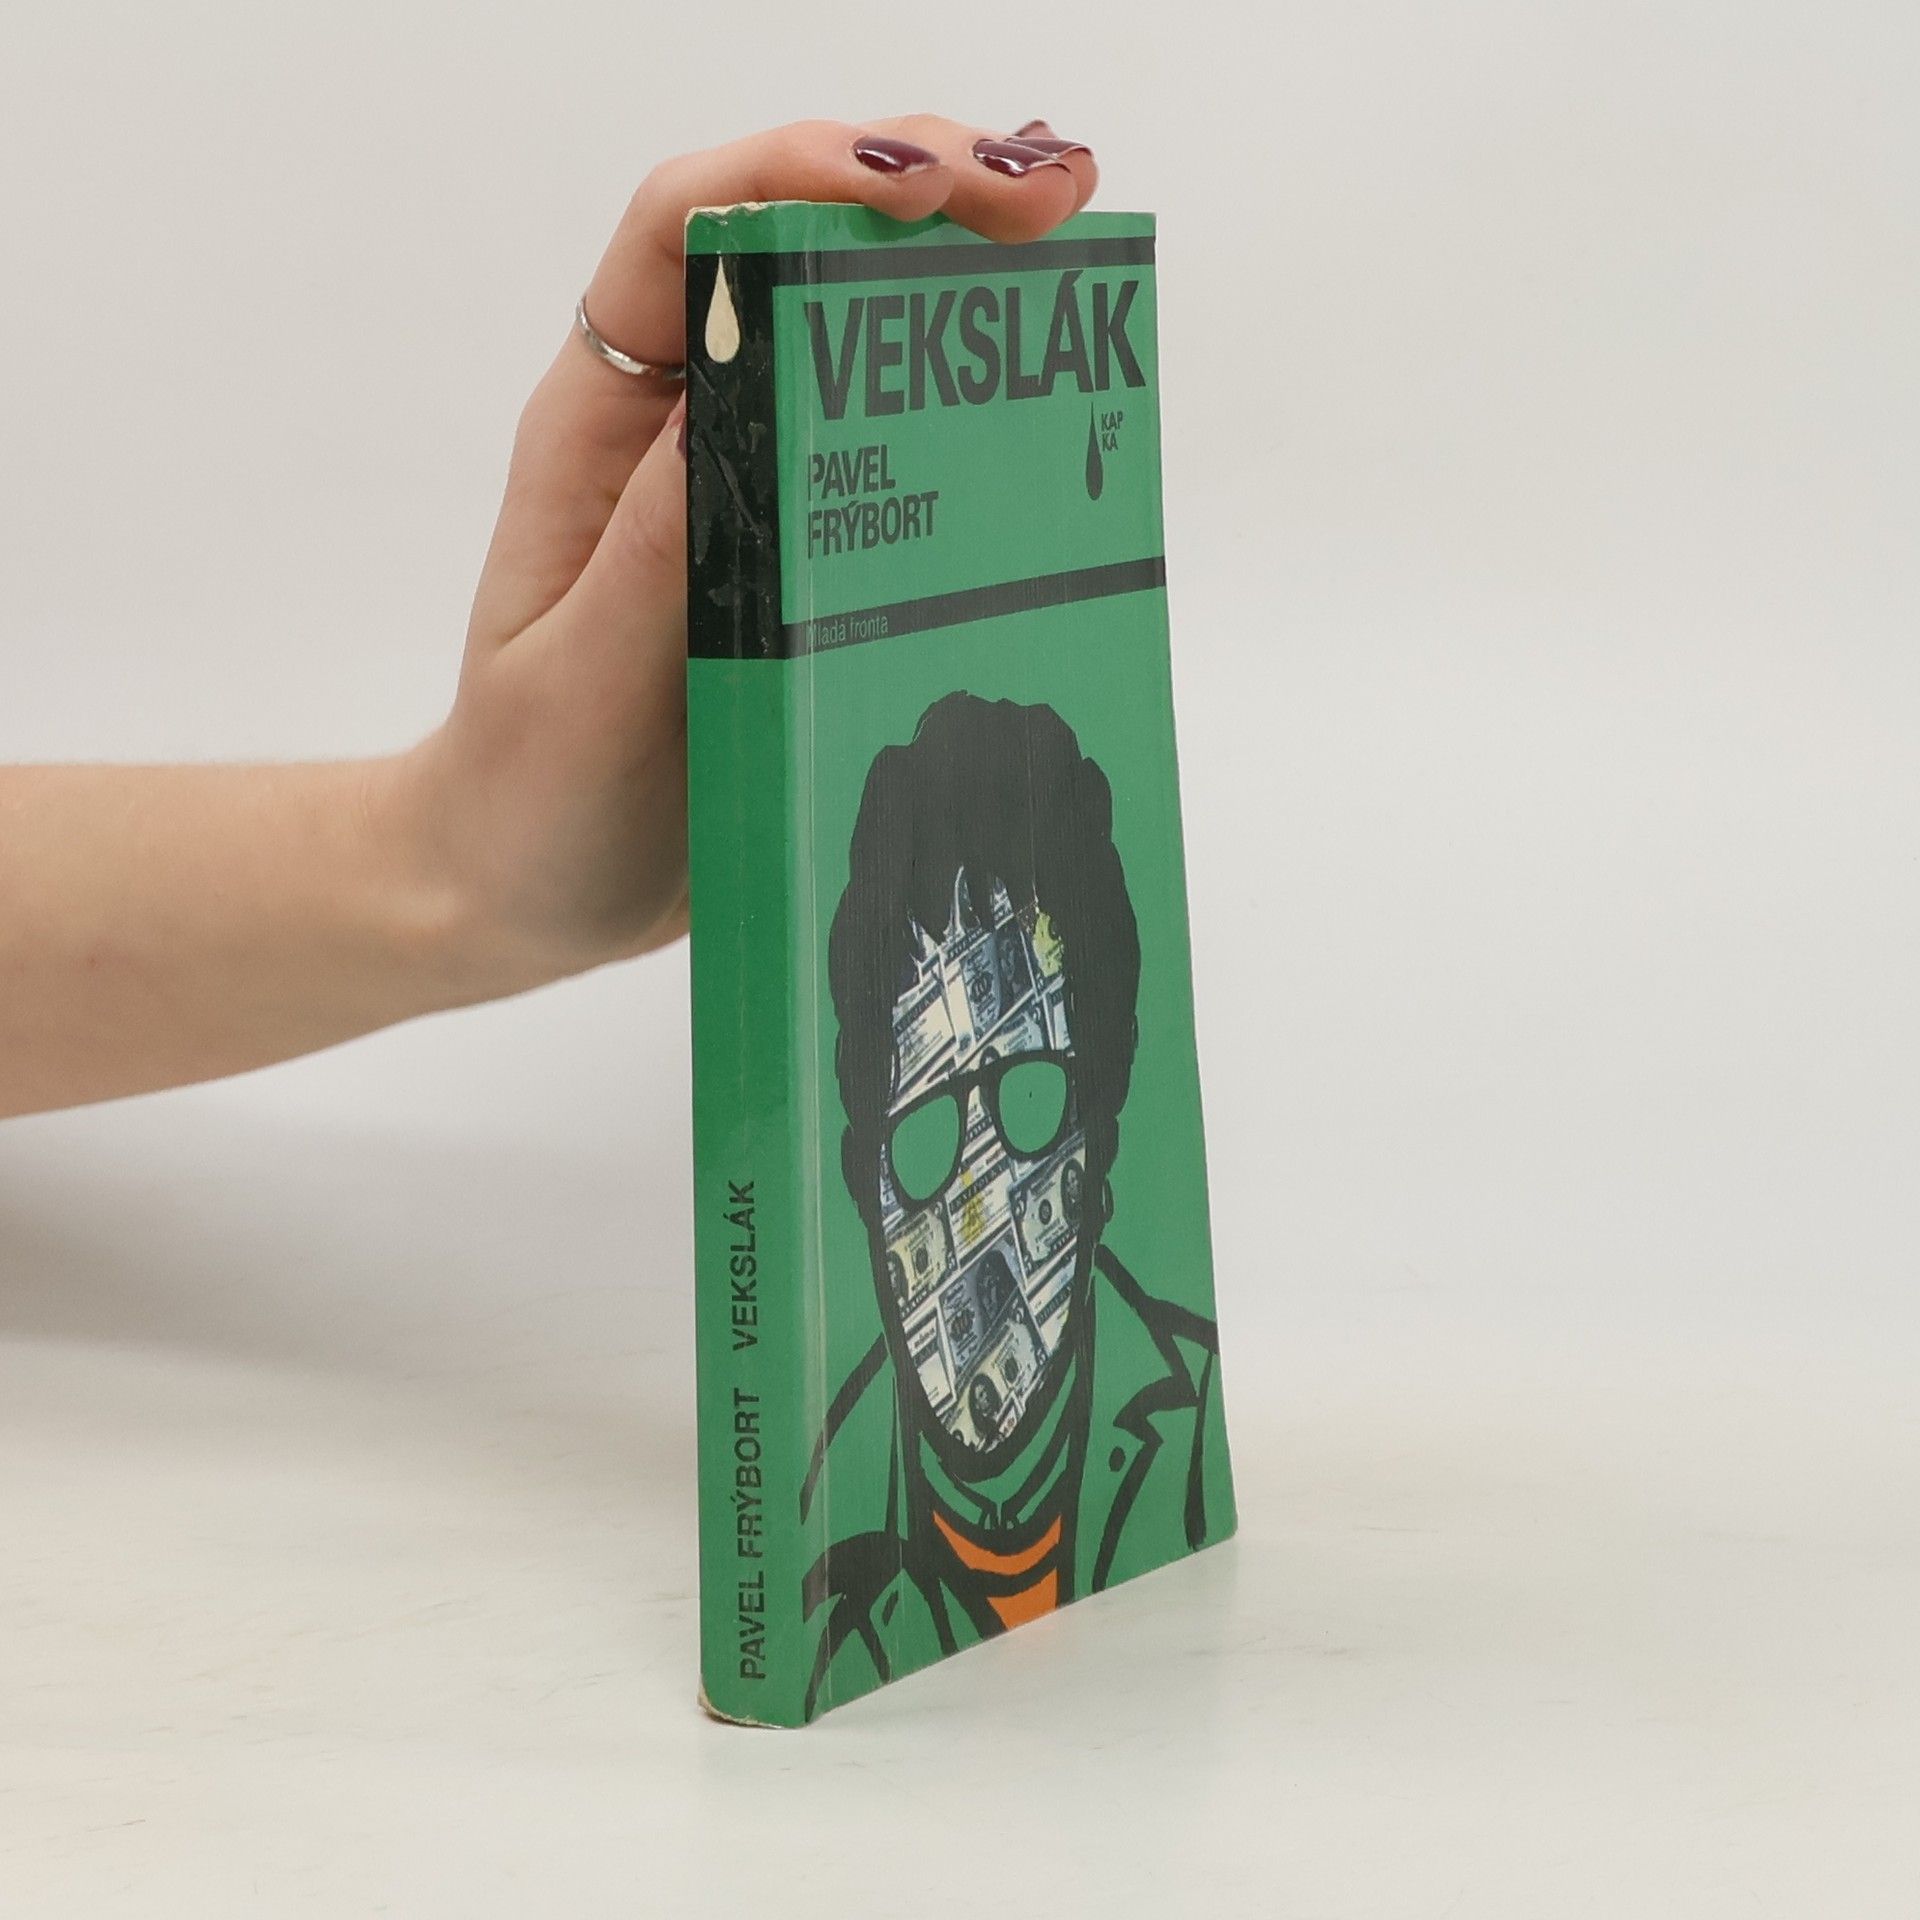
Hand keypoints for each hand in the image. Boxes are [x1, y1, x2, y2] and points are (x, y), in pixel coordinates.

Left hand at [393, 115, 1099, 993]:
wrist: (533, 887)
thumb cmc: (534, 792)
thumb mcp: (582, 677)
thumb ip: (657, 545)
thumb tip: (754, 381)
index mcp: (602, 430)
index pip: (678, 234)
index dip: (791, 173)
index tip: (912, 182)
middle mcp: (682, 434)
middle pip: (788, 250)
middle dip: (917, 189)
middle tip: (1045, 194)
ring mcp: (753, 496)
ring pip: (856, 343)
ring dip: (961, 279)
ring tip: (1073, 245)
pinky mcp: (807, 565)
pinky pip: (895, 464)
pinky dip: (975, 415)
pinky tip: (1054, 401)